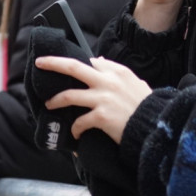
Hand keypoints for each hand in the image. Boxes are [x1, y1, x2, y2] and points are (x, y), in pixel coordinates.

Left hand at [37, 55, 151, 143]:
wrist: (156, 126)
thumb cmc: (146, 106)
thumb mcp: (135, 82)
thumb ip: (116, 72)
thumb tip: (98, 61)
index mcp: (117, 71)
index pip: (92, 62)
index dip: (76, 65)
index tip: (64, 67)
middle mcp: (107, 81)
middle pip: (73, 67)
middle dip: (53, 63)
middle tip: (40, 63)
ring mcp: (103, 98)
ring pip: (69, 95)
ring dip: (56, 101)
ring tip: (50, 105)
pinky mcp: (101, 116)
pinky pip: (79, 122)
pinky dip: (75, 129)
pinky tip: (76, 134)